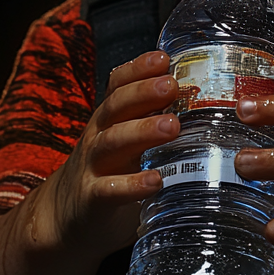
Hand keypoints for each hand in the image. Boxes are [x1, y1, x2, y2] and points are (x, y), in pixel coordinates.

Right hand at [32, 51, 179, 261]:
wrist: (66, 216)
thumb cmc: (112, 171)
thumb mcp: (128, 139)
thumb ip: (155, 119)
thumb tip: (207, 99)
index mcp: (111, 118)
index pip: (119, 85)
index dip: (138, 69)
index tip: (163, 58)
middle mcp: (99, 135)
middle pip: (117, 106)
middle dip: (144, 93)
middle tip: (172, 85)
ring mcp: (93, 166)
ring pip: (113, 142)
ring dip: (142, 131)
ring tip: (172, 126)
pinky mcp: (92, 200)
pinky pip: (109, 189)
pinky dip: (132, 185)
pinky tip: (156, 180)